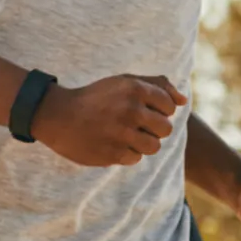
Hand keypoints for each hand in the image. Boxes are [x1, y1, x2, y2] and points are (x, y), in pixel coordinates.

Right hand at [31, 74, 186, 166]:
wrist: (56, 116)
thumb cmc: (95, 98)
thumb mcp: (123, 82)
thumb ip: (157, 86)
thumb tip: (184, 100)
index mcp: (135, 89)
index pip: (170, 106)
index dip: (158, 110)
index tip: (140, 110)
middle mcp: (130, 110)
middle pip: (165, 129)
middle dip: (152, 128)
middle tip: (132, 125)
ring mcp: (121, 133)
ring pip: (153, 147)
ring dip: (141, 143)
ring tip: (123, 136)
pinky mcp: (112, 153)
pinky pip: (135, 158)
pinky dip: (125, 153)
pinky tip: (109, 143)